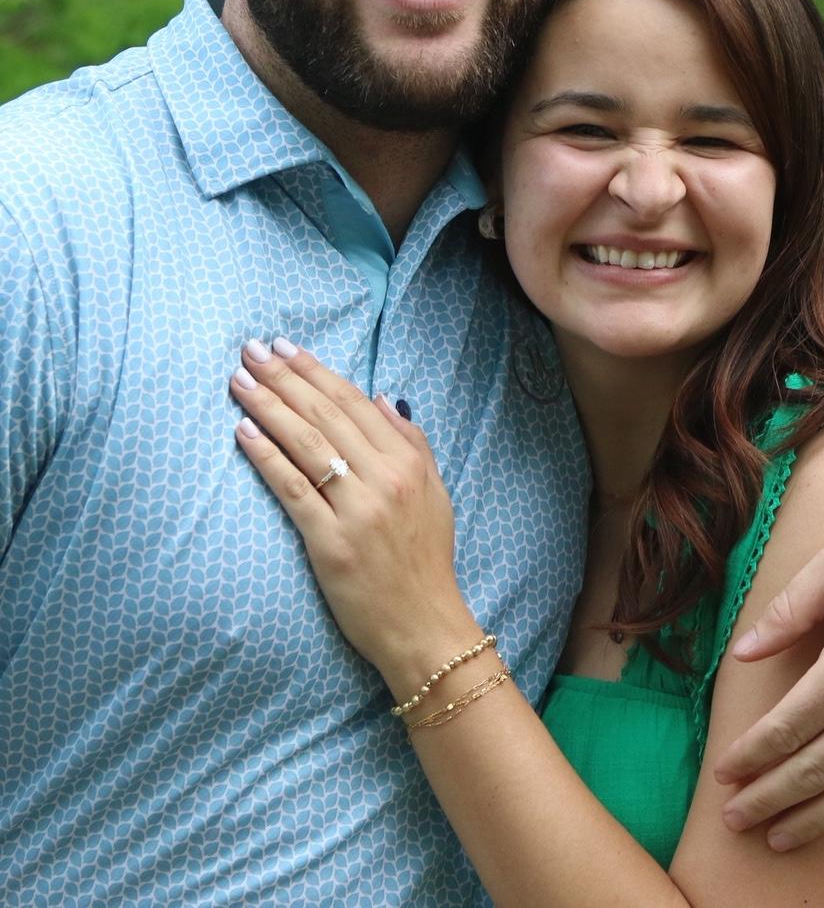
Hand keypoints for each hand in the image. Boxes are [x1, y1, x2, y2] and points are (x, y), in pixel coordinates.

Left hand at [230, 339, 470, 684]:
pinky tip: (244, 433)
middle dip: (284, 379)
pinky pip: (293, 489)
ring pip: (306, 445)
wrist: (424, 624)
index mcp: (407, 462)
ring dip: (269, 407)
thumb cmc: (427, 560)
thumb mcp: (436, 493)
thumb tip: (383, 398)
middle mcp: (384, 479)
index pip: (353, 404)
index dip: (316, 372)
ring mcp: (357, 510)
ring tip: (240, 381)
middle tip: (251, 351)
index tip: (285, 348)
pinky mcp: (330, 543)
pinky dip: (267, 457)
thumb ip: (413, 443)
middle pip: (325, 416)